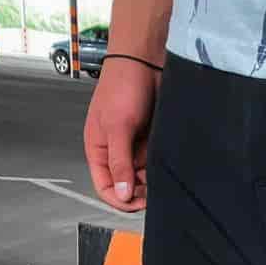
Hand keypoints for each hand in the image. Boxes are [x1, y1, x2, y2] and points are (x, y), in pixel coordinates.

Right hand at [83, 58, 160, 211]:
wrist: (146, 60)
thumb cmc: (123, 84)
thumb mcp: (117, 127)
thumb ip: (119, 162)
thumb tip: (120, 194)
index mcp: (98, 149)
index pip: (105, 187)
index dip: (119, 199)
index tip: (137, 203)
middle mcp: (115, 150)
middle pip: (126, 186)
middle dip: (139, 192)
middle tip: (154, 192)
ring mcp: (133, 146)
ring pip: (143, 177)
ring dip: (152, 180)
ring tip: (161, 175)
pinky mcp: (150, 140)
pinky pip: (156, 163)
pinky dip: (161, 167)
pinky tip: (167, 164)